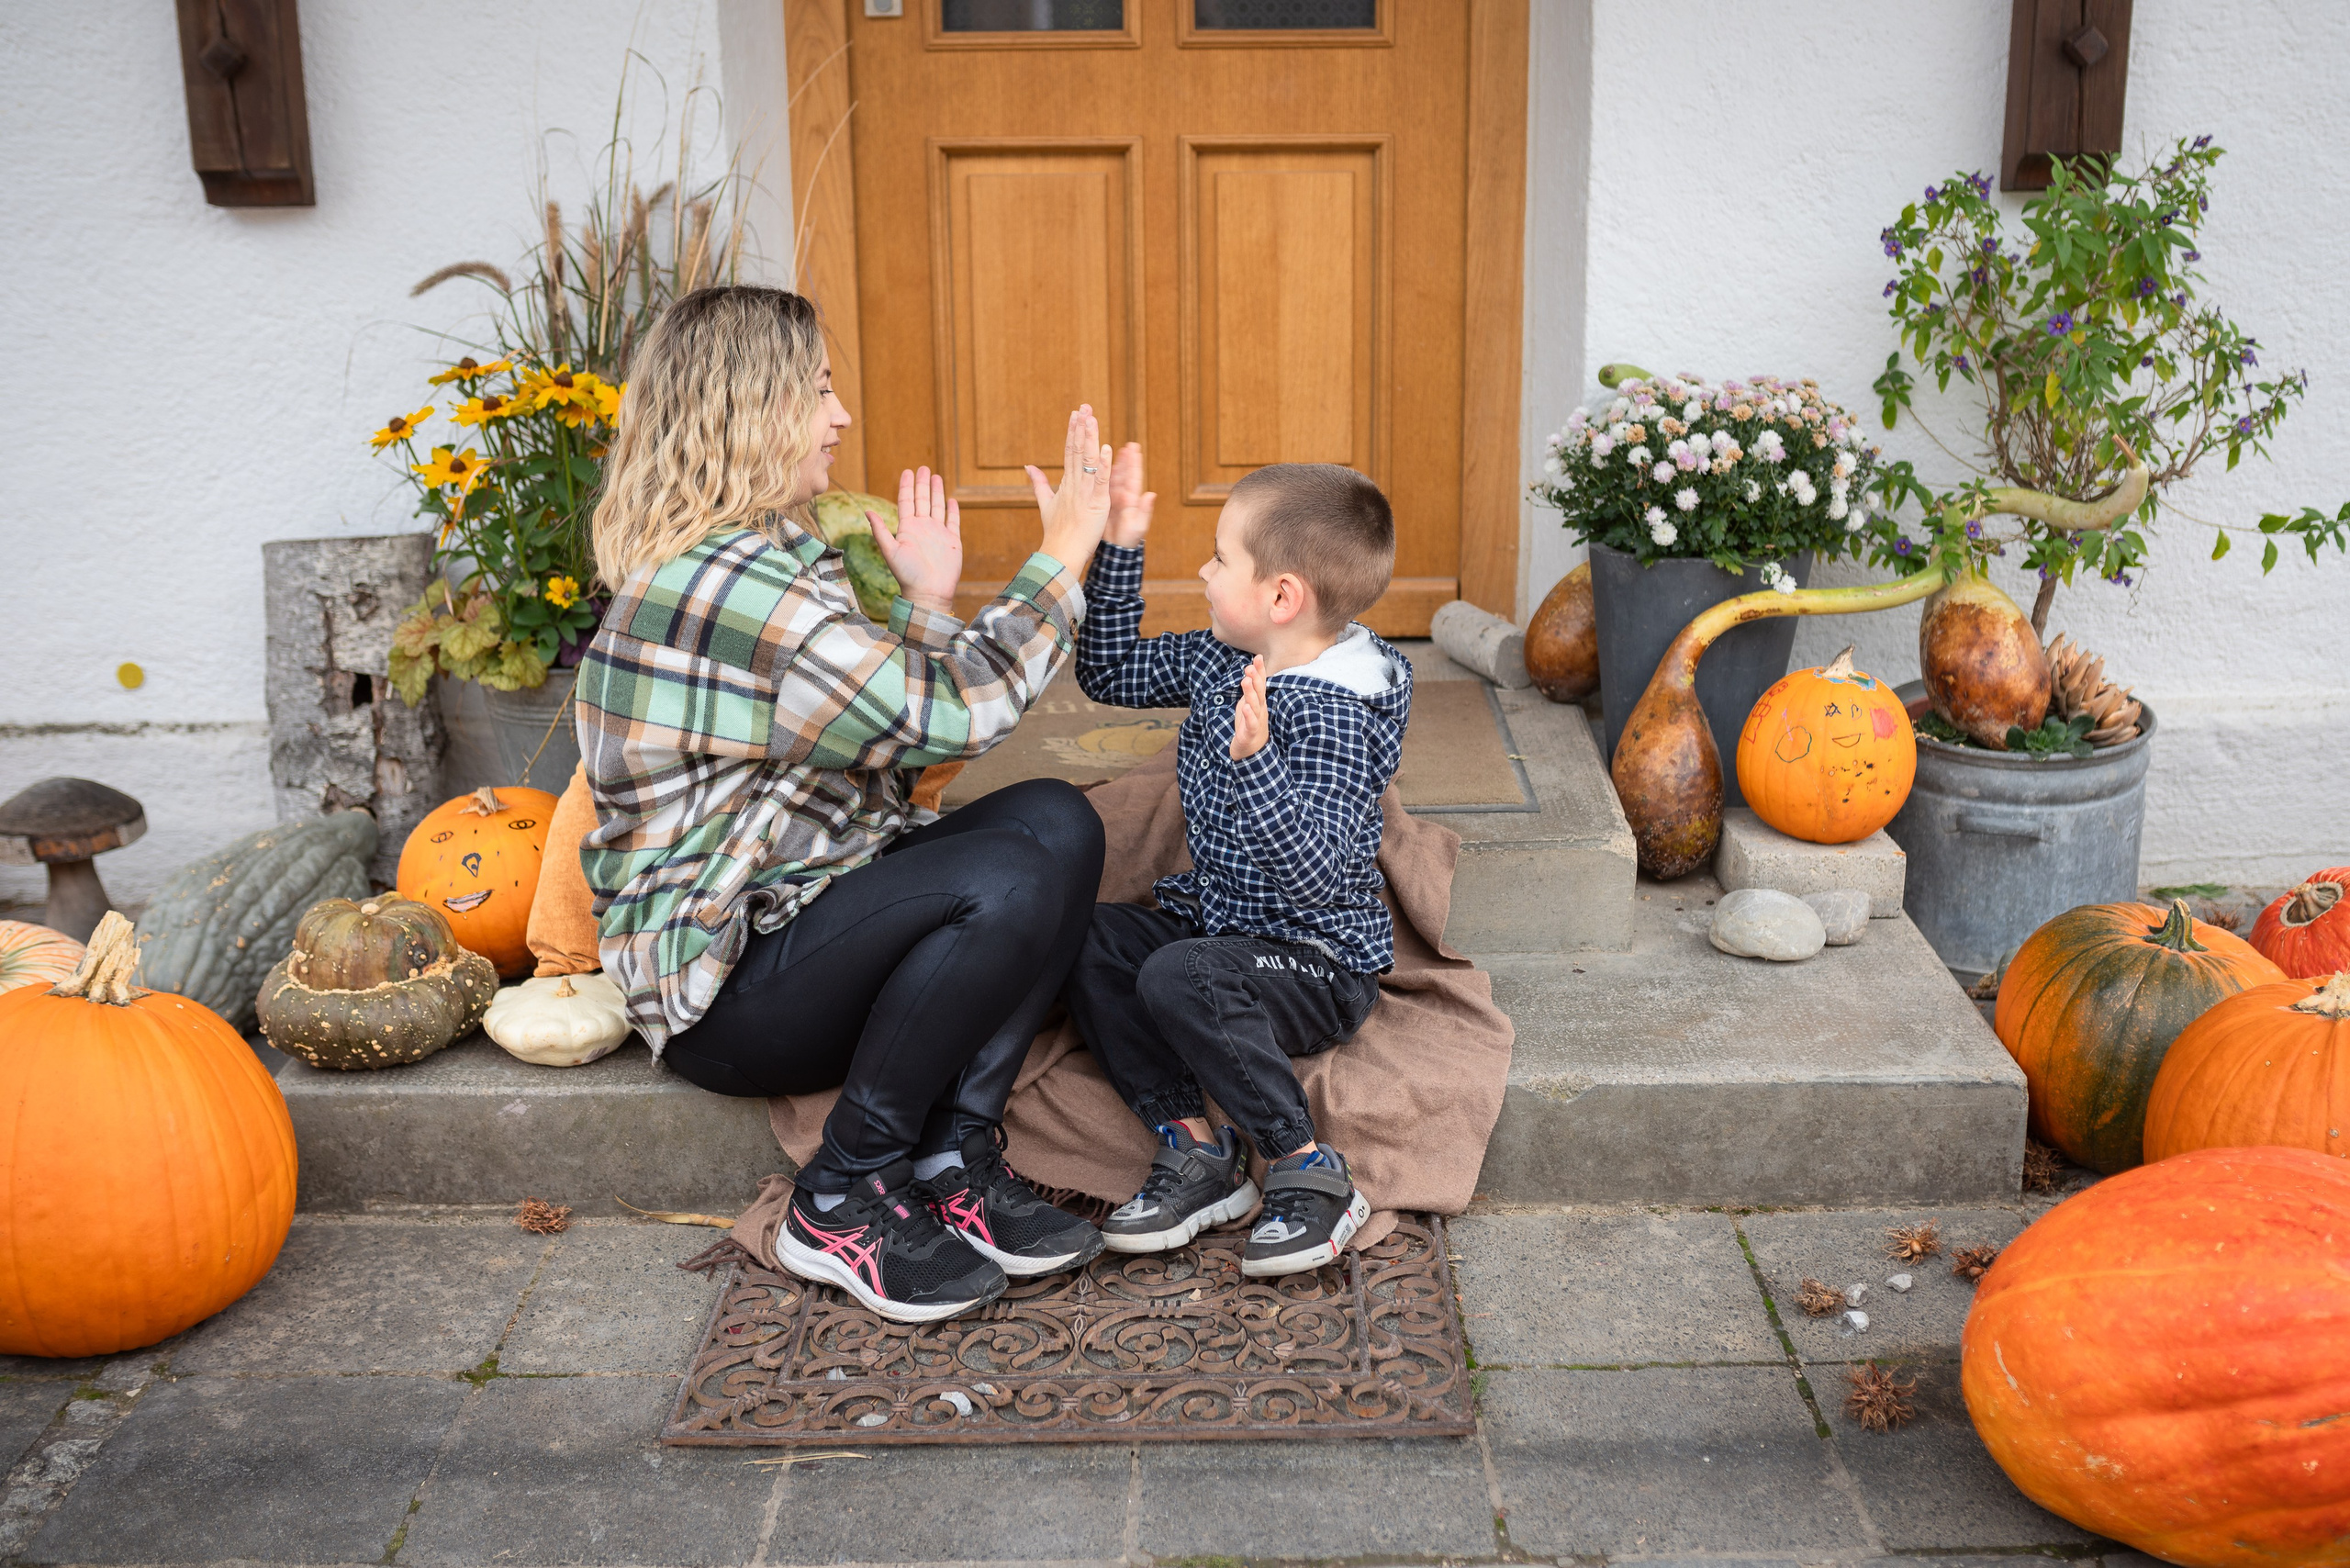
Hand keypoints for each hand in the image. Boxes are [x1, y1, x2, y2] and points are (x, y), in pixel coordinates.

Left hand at [866, 466, 961, 614]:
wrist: (929, 592)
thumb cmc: (907, 574)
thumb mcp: (890, 551)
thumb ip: (880, 531)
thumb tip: (867, 511)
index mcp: (907, 528)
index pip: (907, 501)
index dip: (907, 486)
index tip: (908, 471)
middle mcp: (922, 528)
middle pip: (922, 500)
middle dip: (923, 483)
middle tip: (924, 468)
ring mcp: (938, 533)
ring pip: (937, 507)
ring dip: (937, 492)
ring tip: (937, 476)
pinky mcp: (952, 541)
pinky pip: (952, 521)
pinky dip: (952, 510)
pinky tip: (951, 500)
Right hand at [1024, 405, 1112, 574]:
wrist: (1060, 552)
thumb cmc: (1056, 532)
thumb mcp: (1045, 503)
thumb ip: (1038, 483)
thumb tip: (1028, 466)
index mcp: (1066, 483)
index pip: (1069, 452)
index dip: (1073, 431)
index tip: (1076, 413)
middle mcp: (1074, 484)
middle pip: (1077, 451)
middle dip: (1081, 428)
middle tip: (1085, 407)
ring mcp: (1085, 493)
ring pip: (1087, 461)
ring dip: (1090, 439)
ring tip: (1092, 419)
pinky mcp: (1097, 503)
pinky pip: (1100, 481)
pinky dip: (1102, 465)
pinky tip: (1105, 449)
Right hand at [1105, 441, 1153, 547]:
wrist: (1117, 549)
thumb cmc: (1129, 539)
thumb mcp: (1138, 526)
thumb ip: (1145, 510)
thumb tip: (1151, 494)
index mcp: (1132, 500)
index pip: (1133, 478)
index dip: (1134, 463)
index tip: (1135, 449)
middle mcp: (1124, 496)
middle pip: (1124, 474)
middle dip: (1125, 459)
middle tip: (1127, 444)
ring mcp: (1114, 499)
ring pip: (1113, 478)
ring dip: (1114, 464)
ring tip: (1113, 450)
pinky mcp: (1104, 504)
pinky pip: (1102, 487)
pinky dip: (1101, 476)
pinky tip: (1098, 467)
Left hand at [1229, 656, 1268, 760]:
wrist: (1251, 751)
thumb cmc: (1249, 725)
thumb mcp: (1249, 704)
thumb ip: (1250, 690)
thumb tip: (1250, 671)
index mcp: (1259, 702)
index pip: (1260, 684)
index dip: (1260, 671)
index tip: (1258, 657)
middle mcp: (1260, 710)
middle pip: (1259, 692)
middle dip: (1256, 678)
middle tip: (1250, 666)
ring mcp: (1256, 721)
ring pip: (1254, 705)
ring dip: (1250, 693)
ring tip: (1246, 680)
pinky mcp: (1250, 733)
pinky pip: (1251, 723)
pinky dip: (1249, 715)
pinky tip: (1245, 707)